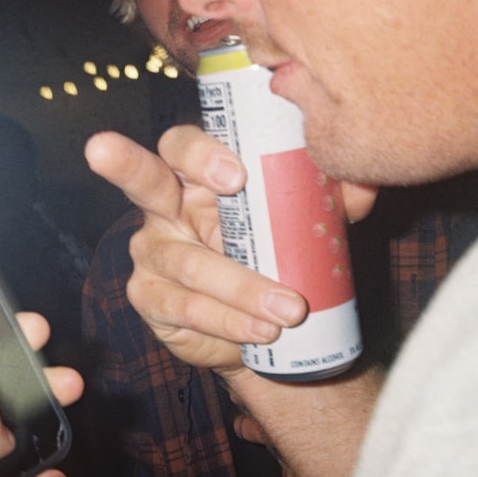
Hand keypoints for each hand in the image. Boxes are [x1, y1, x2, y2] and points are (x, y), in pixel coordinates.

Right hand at [87, 125, 382, 476]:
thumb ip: (329, 199)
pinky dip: (230, 321)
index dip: (199, 153)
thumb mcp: (305, 223)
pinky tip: (261, 331)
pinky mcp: (150, 299)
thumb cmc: (277, 255)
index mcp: (197, 174)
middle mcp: (162, 207)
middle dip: (122, 161)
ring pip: (189, 265)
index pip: (181, 145)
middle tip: (117, 154)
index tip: (236, 175)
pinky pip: (187, 309)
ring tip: (289, 310)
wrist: (265, 328)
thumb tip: (361, 185)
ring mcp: (152, 254)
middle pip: (140, 176)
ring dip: (242, 288)